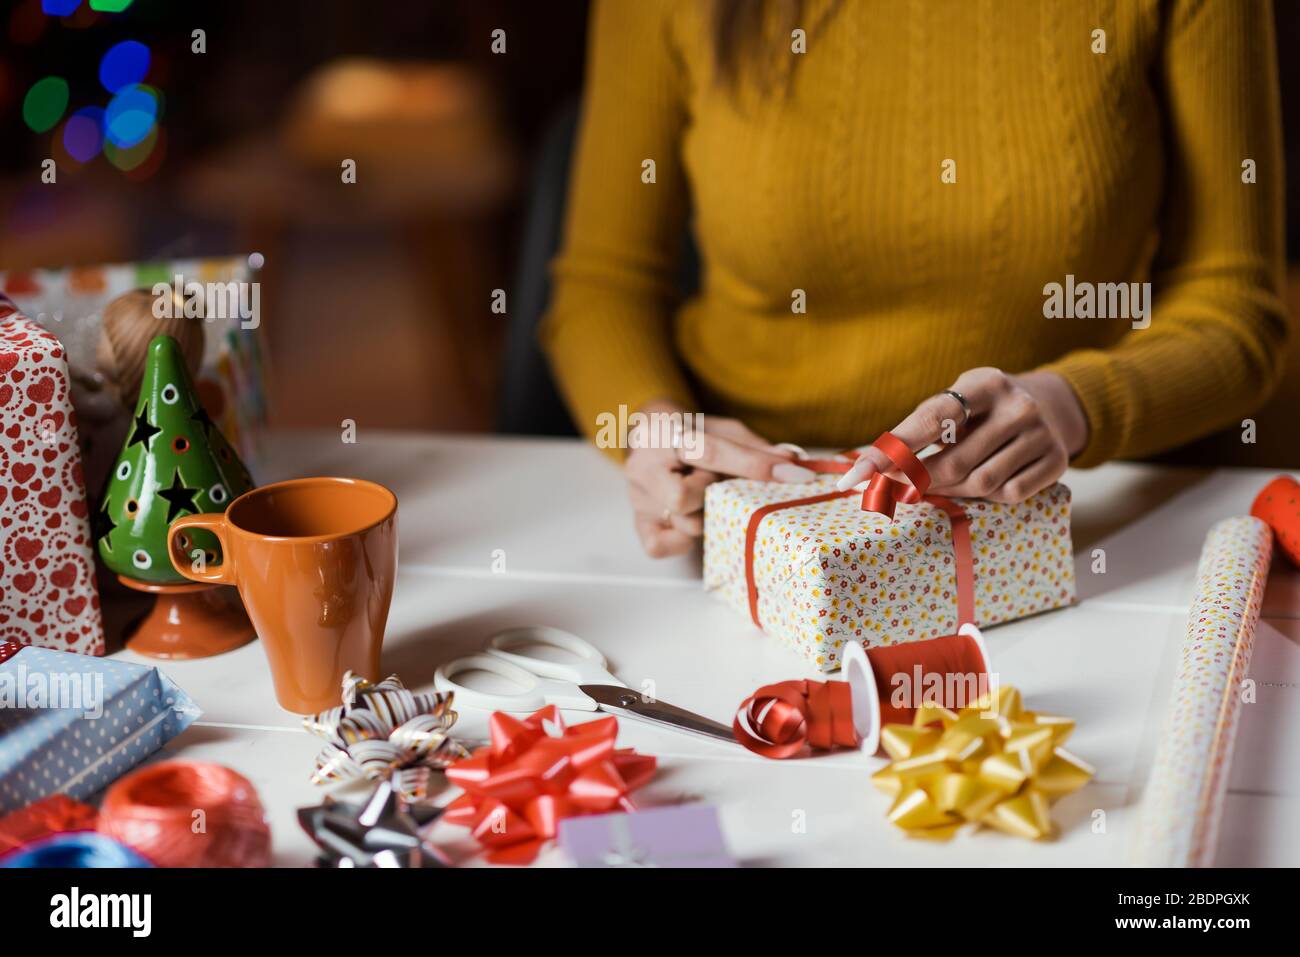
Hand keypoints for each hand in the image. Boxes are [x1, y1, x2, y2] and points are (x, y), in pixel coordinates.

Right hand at [625, 401, 813, 557]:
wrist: (646, 434)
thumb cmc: (690, 432)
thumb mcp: (722, 429)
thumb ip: (755, 446)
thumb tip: (793, 462)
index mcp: (666, 433)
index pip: (712, 452)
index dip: (756, 465)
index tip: (795, 475)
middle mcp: (644, 466)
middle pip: (685, 497)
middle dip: (713, 494)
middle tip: (715, 481)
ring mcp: (638, 498)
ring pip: (684, 524)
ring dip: (706, 515)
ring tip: (704, 498)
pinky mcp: (638, 522)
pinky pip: (661, 546)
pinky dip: (682, 541)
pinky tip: (691, 521)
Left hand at [836, 368, 1087, 503]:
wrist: (1048, 407)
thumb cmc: (981, 410)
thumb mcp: (955, 401)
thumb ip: (919, 428)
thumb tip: (870, 469)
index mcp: (984, 383)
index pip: (929, 420)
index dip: (891, 451)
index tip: (857, 475)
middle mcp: (1018, 405)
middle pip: (954, 462)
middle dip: (921, 481)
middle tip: (901, 488)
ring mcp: (1042, 433)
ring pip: (981, 483)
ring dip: (954, 490)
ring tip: (947, 481)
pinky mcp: (1057, 461)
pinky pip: (1009, 494)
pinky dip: (990, 497)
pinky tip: (987, 480)